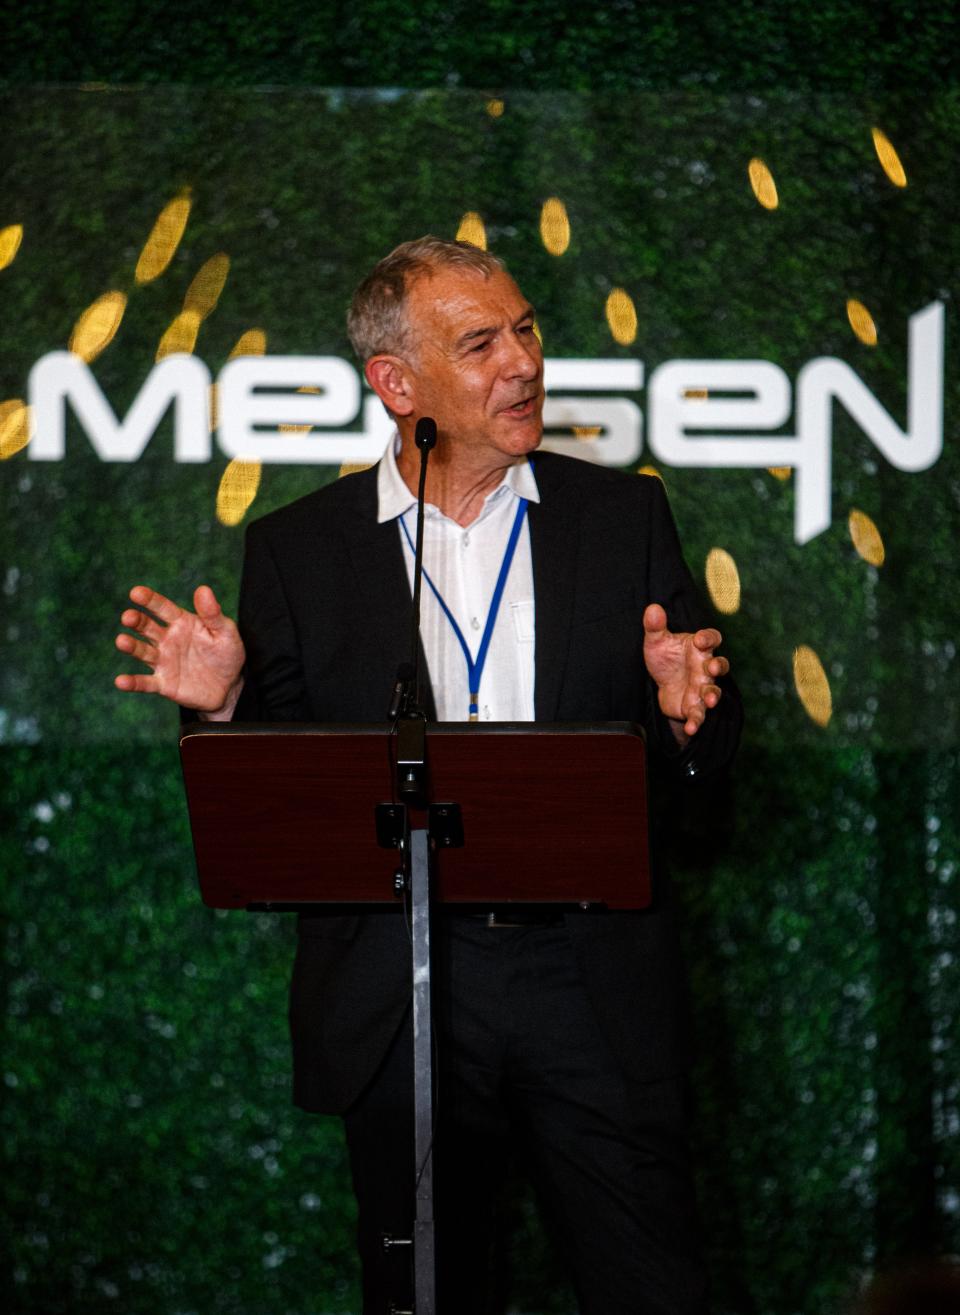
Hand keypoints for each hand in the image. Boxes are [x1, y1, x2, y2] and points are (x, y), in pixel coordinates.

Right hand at [115, 585, 244, 718]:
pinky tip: (121, 681)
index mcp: (181, 622)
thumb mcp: (226, 632)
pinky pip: (146, 683)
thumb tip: (203, 589)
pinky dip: (133, 682)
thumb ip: (213, 614)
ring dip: (131, 646)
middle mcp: (167, 639)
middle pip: (147, 627)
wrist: (229, 686)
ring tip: (121, 641)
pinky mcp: (163, 683)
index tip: (136, 592)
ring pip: (143, 652)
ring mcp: (163, 661)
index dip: (150, 600)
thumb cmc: (226, 654)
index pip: (163, 608)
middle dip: (136, 621)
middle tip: (128, 617)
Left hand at [642, 603, 728, 740]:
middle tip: (713, 668)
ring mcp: (702, 688)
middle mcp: (705, 668)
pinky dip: (696, 722)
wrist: (661, 683)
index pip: (712, 639)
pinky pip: (699, 715)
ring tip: (710, 699)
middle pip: (720, 666)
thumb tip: (652, 608)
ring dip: (714, 695)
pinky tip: (691, 728)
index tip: (700, 639)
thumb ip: (655, 626)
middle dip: (719, 667)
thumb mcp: (656, 642)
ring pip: (714, 692)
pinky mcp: (694, 707)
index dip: (709, 638)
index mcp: (699, 648)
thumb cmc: (665, 658)